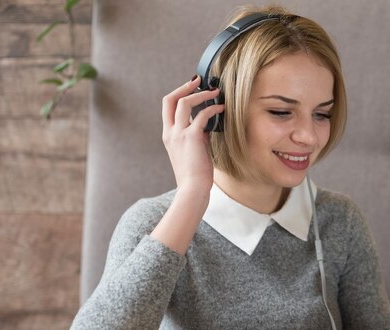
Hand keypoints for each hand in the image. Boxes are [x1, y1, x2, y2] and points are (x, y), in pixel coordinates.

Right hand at [161, 76, 224, 193]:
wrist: (192, 189)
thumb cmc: (194, 174)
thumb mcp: (193, 151)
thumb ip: (197, 136)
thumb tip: (207, 125)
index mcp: (168, 135)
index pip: (167, 107)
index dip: (178, 93)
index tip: (192, 87)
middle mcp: (170, 132)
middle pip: (170, 99)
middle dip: (185, 86)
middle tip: (199, 80)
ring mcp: (179, 134)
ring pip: (185, 103)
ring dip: (201, 94)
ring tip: (216, 92)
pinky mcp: (192, 137)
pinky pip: (202, 116)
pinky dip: (213, 109)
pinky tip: (221, 109)